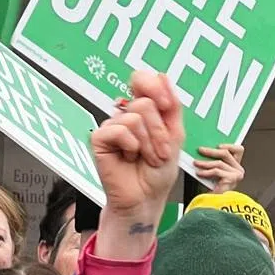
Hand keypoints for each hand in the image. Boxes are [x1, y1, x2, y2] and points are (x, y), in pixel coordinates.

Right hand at [92, 72, 183, 260]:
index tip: (166, 105)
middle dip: (159, 132)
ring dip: (148, 143)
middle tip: (159, 153)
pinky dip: (131, 146)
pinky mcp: (99, 139)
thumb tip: (162, 75)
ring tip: (145, 159)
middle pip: (144, 103)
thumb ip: (171, 106)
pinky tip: (128, 159)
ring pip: (134, 117)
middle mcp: (125, 115)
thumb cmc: (157, 173)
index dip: (154, 87)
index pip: (142, 80)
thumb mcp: (175, 136)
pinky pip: (119, 130)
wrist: (146, 199)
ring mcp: (111, 126)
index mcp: (143, 111)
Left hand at [193, 142, 244, 192]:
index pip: (238, 150)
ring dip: (205, 163)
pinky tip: (199, 173)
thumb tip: (204, 150)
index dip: (229, 145)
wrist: (214, 206)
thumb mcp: (215, 173)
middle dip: (211, 151)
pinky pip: (217, 171)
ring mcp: (237, 175)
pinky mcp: (232, 179)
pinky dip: (206, 172)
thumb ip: (214, 162)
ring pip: (219, 162)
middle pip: (226, 154)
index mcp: (236, 167)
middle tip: (200, 150)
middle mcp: (239, 170)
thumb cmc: (213, 192)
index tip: (217, 145)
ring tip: (196, 163)